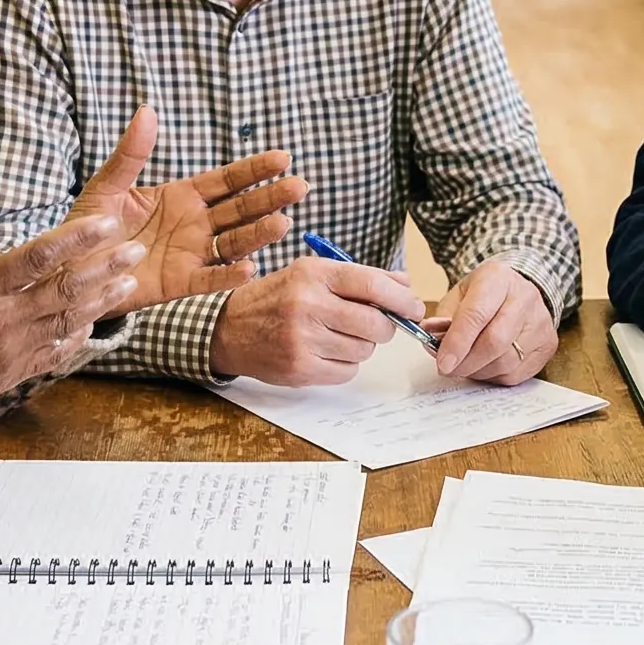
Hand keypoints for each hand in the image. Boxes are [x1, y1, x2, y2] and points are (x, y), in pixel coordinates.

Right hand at [0, 172, 142, 442]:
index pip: (37, 259)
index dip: (76, 238)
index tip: (108, 222)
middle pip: (65, 290)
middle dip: (106, 267)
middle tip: (138, 248)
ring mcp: (10, 353)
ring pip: (69, 322)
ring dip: (103, 300)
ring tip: (131, 281)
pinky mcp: (11, 376)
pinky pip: (55, 353)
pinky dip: (79, 336)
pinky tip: (96, 321)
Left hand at [71, 106, 305, 315]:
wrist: (71, 269)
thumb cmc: (88, 226)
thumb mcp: (107, 186)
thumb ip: (130, 154)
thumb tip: (146, 111)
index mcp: (182, 196)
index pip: (227, 180)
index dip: (255, 170)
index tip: (282, 158)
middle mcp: (195, 224)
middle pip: (241, 209)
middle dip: (270, 198)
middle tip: (299, 187)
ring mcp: (191, 254)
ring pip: (234, 242)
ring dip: (258, 234)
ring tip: (282, 223)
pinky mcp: (179, 283)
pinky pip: (209, 279)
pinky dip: (228, 275)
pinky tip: (248, 267)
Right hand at [206, 256, 423, 384]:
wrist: (230, 328)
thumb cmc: (278, 297)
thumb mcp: (311, 274)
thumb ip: (358, 278)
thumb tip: (405, 287)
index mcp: (313, 274)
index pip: (372, 284)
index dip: (401, 298)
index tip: (414, 307)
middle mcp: (307, 305)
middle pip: (375, 323)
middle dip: (384, 326)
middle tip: (375, 325)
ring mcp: (302, 339)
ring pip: (363, 350)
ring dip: (361, 345)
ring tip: (338, 335)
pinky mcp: (300, 368)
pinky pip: (347, 371)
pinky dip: (345, 364)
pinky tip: (326, 352)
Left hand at [422, 260, 556, 384]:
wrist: (520, 289)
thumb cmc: (485, 293)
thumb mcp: (459, 295)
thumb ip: (444, 318)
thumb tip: (433, 343)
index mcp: (498, 279)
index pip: (477, 315)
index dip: (458, 342)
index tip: (443, 362)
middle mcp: (525, 298)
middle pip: (494, 342)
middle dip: (466, 363)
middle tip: (448, 369)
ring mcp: (541, 323)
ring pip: (506, 362)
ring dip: (478, 371)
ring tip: (464, 366)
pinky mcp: (548, 345)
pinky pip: (516, 373)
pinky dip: (494, 376)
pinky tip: (484, 366)